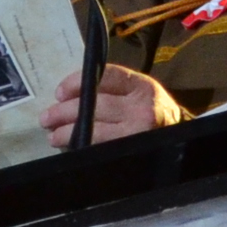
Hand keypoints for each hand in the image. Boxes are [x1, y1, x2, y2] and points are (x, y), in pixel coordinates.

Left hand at [42, 66, 184, 147]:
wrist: (179, 137)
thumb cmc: (150, 110)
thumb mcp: (138, 91)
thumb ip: (111, 88)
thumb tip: (68, 95)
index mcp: (141, 86)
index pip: (105, 76)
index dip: (77, 82)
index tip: (59, 93)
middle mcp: (141, 108)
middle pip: (95, 105)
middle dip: (65, 111)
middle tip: (46, 118)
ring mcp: (138, 133)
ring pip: (95, 131)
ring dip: (68, 133)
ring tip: (53, 136)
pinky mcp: (133, 151)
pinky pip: (101, 149)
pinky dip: (82, 147)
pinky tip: (70, 147)